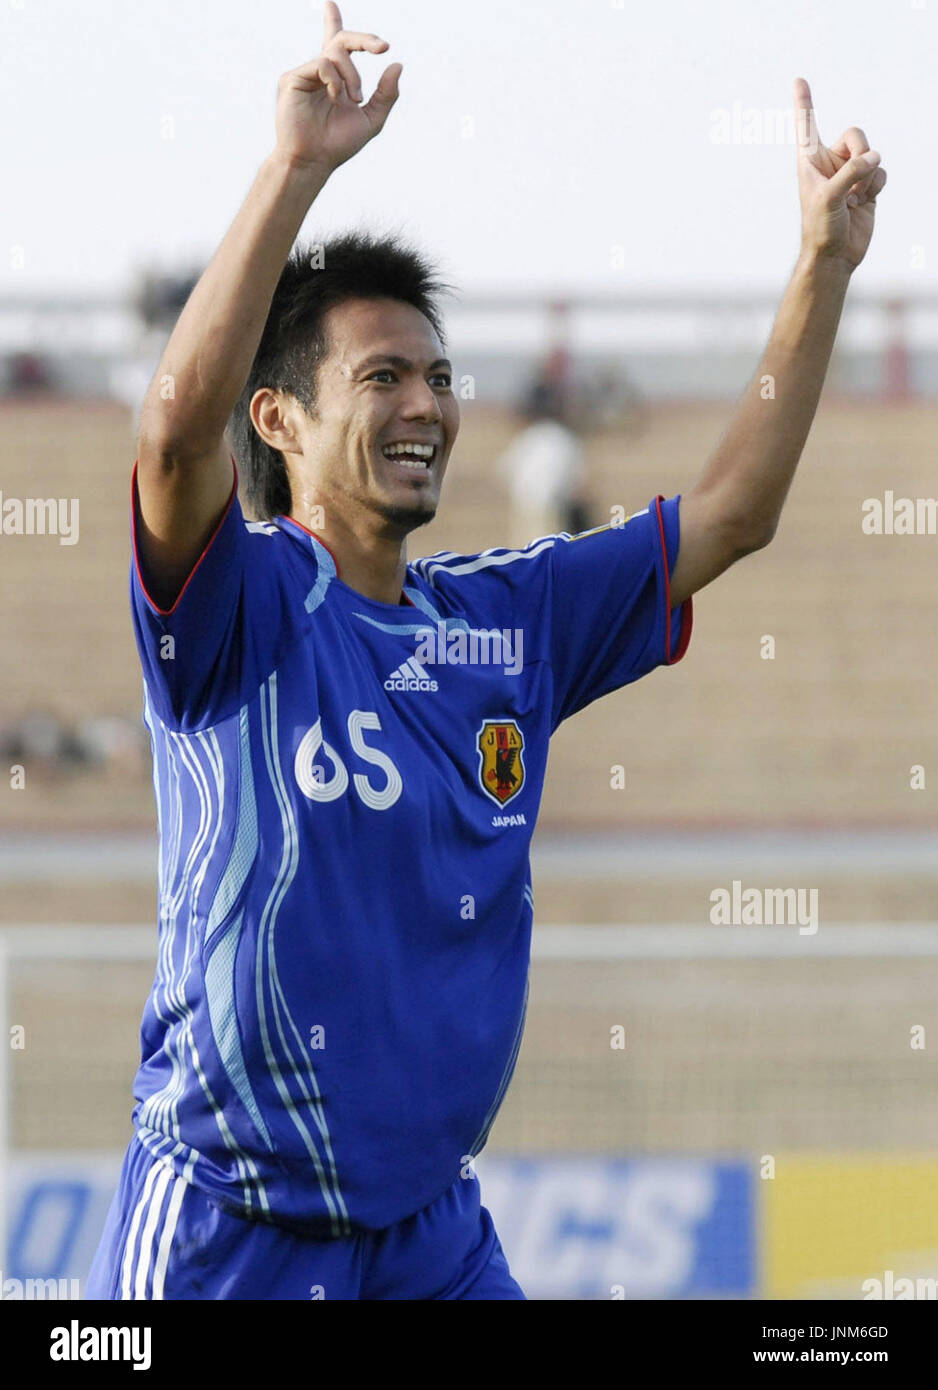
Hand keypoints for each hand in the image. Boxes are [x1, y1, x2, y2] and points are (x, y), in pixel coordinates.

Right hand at [274, 2, 401, 174]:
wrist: (314, 161)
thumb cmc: (338, 145)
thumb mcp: (371, 120)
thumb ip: (386, 95)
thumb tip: (397, 64)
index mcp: (335, 80)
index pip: (335, 44)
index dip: (333, 20)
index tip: (331, 5)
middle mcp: (319, 73)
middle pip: (342, 40)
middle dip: (365, 39)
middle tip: (382, 48)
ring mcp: (304, 74)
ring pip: (335, 52)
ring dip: (352, 75)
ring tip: (354, 99)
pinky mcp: (292, 79)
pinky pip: (322, 63)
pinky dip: (335, 79)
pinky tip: (336, 98)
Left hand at [794, 78, 886, 270]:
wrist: (836, 255)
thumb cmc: (821, 228)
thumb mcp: (829, 198)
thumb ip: (851, 173)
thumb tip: (875, 156)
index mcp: (810, 161)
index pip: (807, 126)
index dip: (804, 103)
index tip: (798, 80)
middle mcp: (830, 162)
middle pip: (855, 135)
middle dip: (860, 154)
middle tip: (852, 182)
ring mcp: (849, 173)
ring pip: (871, 154)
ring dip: (868, 177)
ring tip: (853, 199)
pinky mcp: (866, 185)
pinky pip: (881, 171)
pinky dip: (876, 185)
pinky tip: (863, 202)